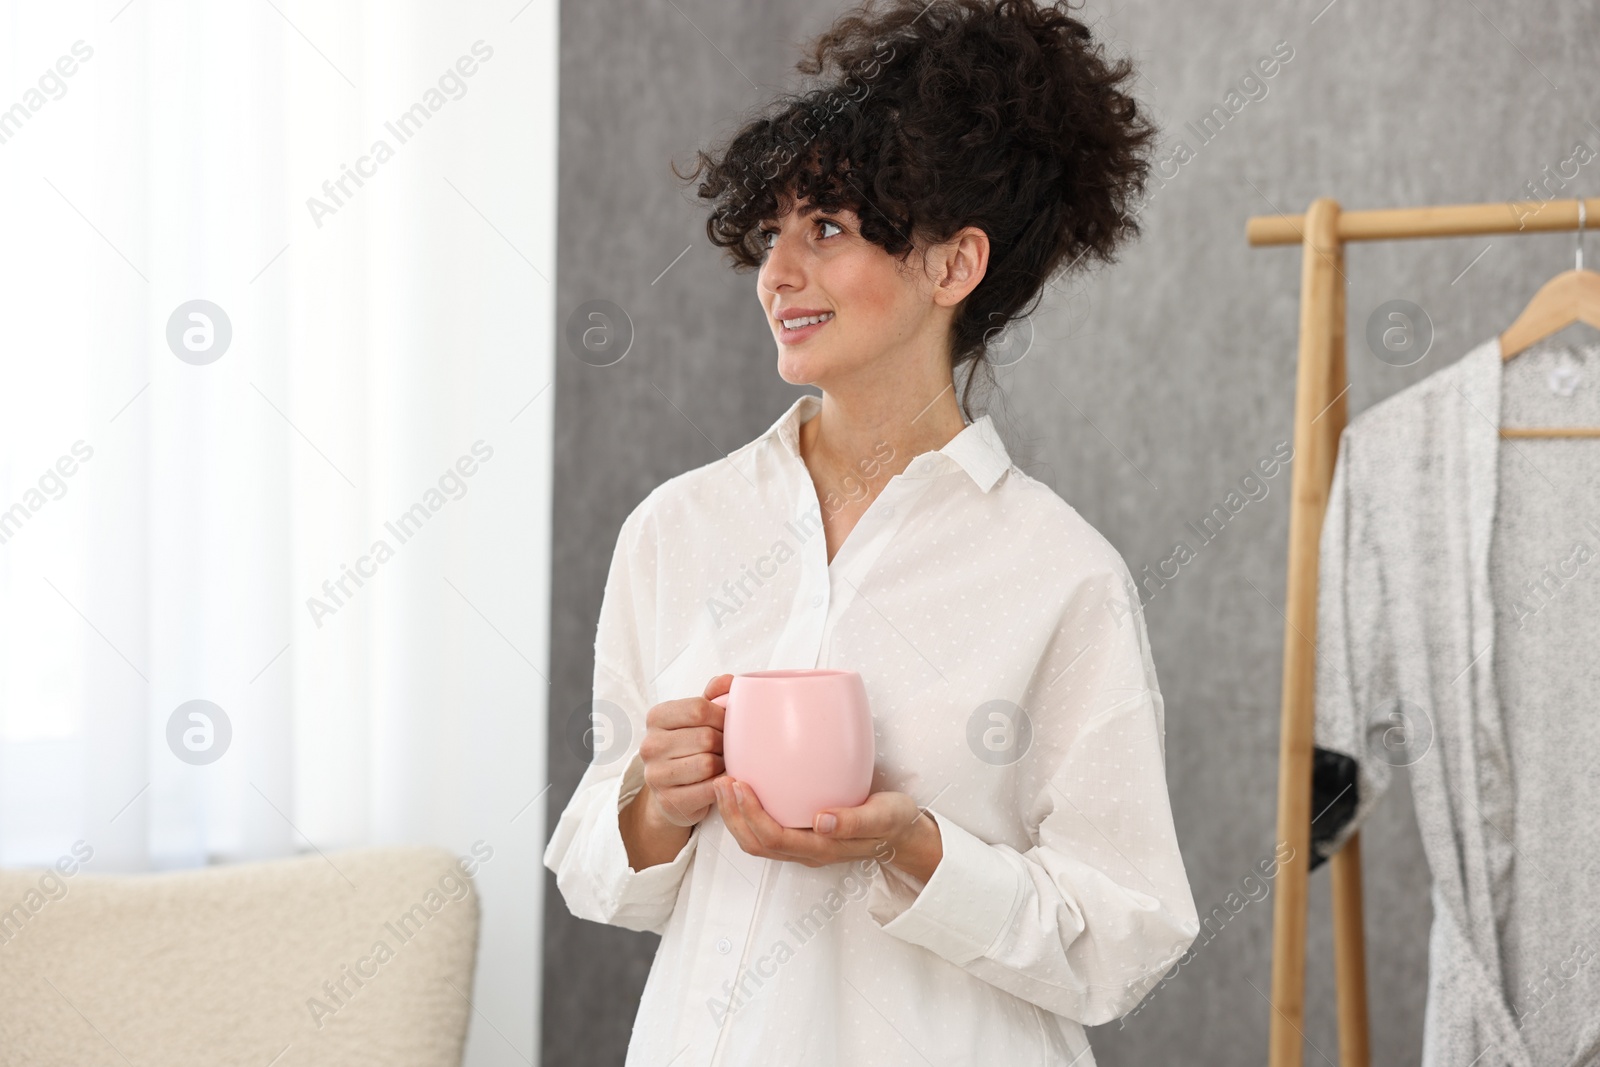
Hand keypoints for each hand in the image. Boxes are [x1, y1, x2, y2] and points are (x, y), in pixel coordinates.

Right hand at [636, 674, 732, 827]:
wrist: (673, 792)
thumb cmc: (689, 749)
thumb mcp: (697, 719)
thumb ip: (713, 696)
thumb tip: (727, 681)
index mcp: (656, 717)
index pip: (699, 709)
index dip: (722, 717)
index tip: (727, 725)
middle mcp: (650, 745)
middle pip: (706, 737)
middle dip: (725, 744)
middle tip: (727, 749)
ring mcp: (655, 774)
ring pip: (707, 764)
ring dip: (723, 765)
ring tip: (722, 764)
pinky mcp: (667, 800)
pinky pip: (708, 789)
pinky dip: (721, 785)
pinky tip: (719, 781)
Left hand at [714, 776, 941, 880]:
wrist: (903, 833)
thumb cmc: (893, 822)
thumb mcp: (884, 817)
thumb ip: (855, 821)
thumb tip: (821, 820)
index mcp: (822, 849)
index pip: (774, 838)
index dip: (750, 815)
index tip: (738, 784)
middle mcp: (806, 851)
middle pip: (756, 843)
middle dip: (733, 815)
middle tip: (721, 779)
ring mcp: (801, 845)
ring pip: (755, 839)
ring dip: (735, 814)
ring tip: (724, 782)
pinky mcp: (800, 833)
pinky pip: (765, 828)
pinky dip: (747, 811)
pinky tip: (744, 785)